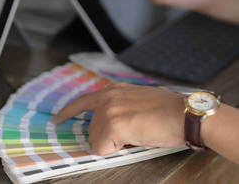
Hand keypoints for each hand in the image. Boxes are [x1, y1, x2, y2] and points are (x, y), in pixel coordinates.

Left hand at [50, 82, 184, 155]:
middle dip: (109, 138)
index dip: (66, 113)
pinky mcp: (113, 124)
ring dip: (115, 144)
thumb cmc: (169, 111)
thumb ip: (120, 106)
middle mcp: (106, 98)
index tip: (56, 120)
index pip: (81, 101)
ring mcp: (108, 110)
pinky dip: (117, 151)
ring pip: (97, 140)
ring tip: (138, 133)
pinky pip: (103, 149)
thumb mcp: (138, 100)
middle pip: (91, 130)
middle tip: (134, 132)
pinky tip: (135, 139)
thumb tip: (111, 123)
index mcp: (112, 91)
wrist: (185, 114)